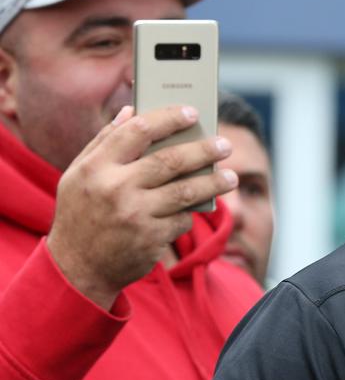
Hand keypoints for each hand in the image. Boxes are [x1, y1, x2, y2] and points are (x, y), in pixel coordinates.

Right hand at [47, 105, 237, 309]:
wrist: (77, 269)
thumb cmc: (82, 213)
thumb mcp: (78, 176)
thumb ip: (104, 142)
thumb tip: (130, 111)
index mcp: (95, 167)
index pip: (137, 131)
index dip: (168, 118)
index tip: (192, 112)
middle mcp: (114, 188)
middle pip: (170, 160)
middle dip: (203, 150)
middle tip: (226, 145)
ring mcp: (133, 214)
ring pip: (185, 191)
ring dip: (214, 182)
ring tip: (232, 177)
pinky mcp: (149, 238)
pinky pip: (182, 219)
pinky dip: (190, 212)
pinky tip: (198, 207)